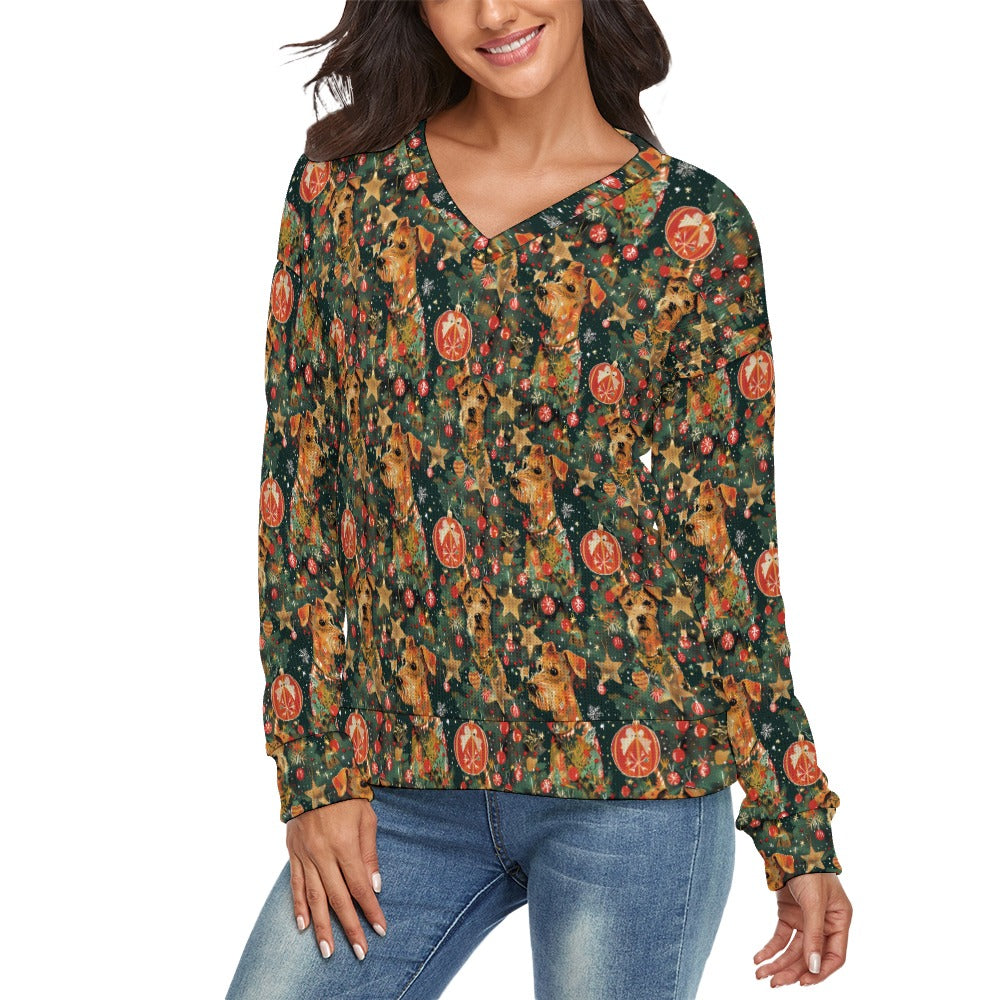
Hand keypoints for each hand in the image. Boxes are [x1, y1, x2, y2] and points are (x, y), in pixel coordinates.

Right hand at [286, 799, 387, 960]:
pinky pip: (295, 884)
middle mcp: (323, 853)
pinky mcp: (293, 852)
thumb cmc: (347, 795)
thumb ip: (369, 853)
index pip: (359, 886)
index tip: (380, 929)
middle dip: (350, 927)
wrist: (314, 774)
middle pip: (338, 898)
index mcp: (344, 845)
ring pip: (314, 897)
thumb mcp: (367, 818)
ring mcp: (305, 855)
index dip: (370, 909)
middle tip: (360, 952)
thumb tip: (374, 886)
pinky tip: (303, 926)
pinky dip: (298, 906)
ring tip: (328, 950)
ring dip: (322, 927)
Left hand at [753, 872, 851, 986]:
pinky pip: (780, 937)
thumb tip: (813, 968)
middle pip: (809, 956)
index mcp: (839, 921)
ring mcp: (805, 920)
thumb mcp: (814, 903)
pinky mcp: (788, 914)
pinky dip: (770, 948)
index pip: (834, 956)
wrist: (790, 845)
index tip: (803, 982)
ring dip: (777, 963)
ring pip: (793, 950)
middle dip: (791, 970)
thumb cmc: (810, 870)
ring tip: (760, 974)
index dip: (820, 971)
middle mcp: (824, 924)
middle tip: (774, 983)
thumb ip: (814, 935)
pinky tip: (758, 958)